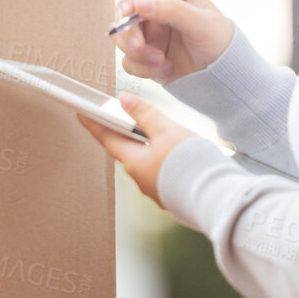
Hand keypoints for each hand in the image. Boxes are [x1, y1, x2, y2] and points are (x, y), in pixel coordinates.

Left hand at [79, 94, 197, 204]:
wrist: (216, 198)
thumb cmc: (190, 165)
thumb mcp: (166, 130)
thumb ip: (145, 114)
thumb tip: (124, 100)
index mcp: (133, 162)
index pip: (107, 138)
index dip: (95, 124)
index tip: (82, 114)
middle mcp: (140, 178)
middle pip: (127, 150)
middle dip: (124, 134)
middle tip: (119, 119)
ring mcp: (155, 189)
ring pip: (145, 162)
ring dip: (146, 147)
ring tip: (156, 133)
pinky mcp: (171, 195)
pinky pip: (160, 173)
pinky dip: (162, 160)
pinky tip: (174, 155)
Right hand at [112, 0, 234, 83]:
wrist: (223, 77)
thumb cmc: (221, 42)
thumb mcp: (202, 23)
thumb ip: (172, 10)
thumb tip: (140, 3)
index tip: (128, 10)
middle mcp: (156, 10)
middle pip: (123, 11)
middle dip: (128, 31)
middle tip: (140, 45)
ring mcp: (149, 33)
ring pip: (122, 37)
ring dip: (137, 52)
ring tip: (161, 61)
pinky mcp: (145, 55)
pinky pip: (128, 60)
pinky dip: (142, 67)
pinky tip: (165, 68)